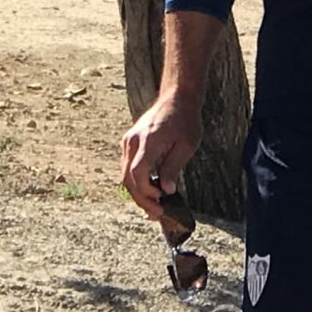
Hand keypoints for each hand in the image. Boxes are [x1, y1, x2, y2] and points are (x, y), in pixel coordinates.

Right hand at [120, 93, 202, 219]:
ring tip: (155, 205)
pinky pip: (128, 166)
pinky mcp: (130, 141)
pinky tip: (151, 189)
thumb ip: (173, 168)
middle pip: (128, 178)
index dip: (146, 192)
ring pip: (125, 174)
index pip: (137, 173)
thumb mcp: (186, 146)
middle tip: (158, 213)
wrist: (177, 98)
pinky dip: (136, 180)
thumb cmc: (185, 120)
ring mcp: (129, 140)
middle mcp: (132, 141)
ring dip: (138, 192)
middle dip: (141, 198)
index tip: (161, 201)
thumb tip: (167, 190)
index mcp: (147, 141)